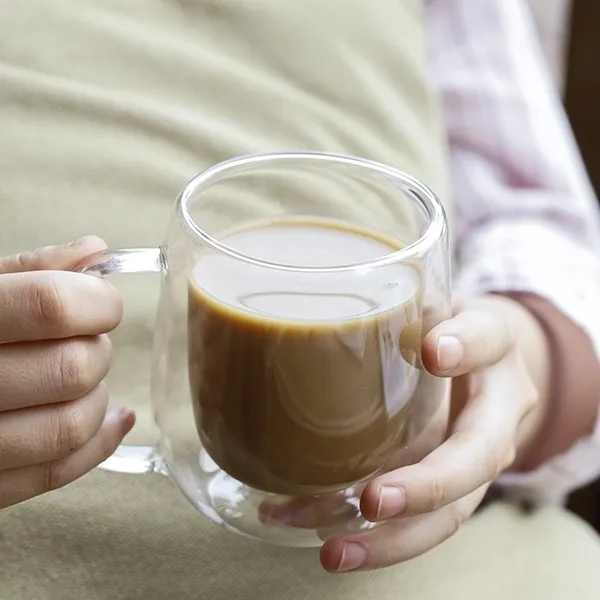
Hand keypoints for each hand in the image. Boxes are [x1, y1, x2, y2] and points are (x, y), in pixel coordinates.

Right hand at [0, 237, 133, 508]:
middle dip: (97, 349)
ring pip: (71, 425)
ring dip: (96, 396)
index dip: (97, 300)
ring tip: (81, 379)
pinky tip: (112, 418)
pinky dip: (100, 441)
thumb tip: (94, 253)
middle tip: (85, 341)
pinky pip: (57, 470)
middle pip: (71, 368)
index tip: (102, 301)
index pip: (51, 306)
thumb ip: (28, 272)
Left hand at [320, 295, 549, 571]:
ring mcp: (470, 461)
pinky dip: (370, 538)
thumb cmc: (448, 328)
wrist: (481, 363)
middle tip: (374, 500)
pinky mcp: (444, 487)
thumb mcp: (434, 303)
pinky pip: (417, 523)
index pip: (490, 340)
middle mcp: (493, 415)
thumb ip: (404, 303)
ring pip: (448, 514)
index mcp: (494, 353)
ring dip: (390, 539)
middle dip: (427, 486)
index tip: (433, 350)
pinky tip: (318, 534)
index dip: (466, 346)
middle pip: (476, 458)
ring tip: (332, 550)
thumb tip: (340, 310)